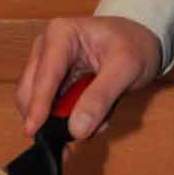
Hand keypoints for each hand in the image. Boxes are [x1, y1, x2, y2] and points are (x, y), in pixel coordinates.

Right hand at [15, 15, 162, 140]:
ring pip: (38, 103)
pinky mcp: (52, 83)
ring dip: (63, 120)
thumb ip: (100, 97)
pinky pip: (52, 109)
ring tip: (96, 123)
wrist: (143, 40)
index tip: (33, 130)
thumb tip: (76, 129)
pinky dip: (69, 119)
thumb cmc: (135, 45)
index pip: (45, 74)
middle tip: (72, 140)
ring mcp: (46, 65)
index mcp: (60, 34)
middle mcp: (46, 48)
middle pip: (31, 90)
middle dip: (48, 118)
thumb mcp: (126, 68)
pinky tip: (94, 118)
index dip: (38, 104)